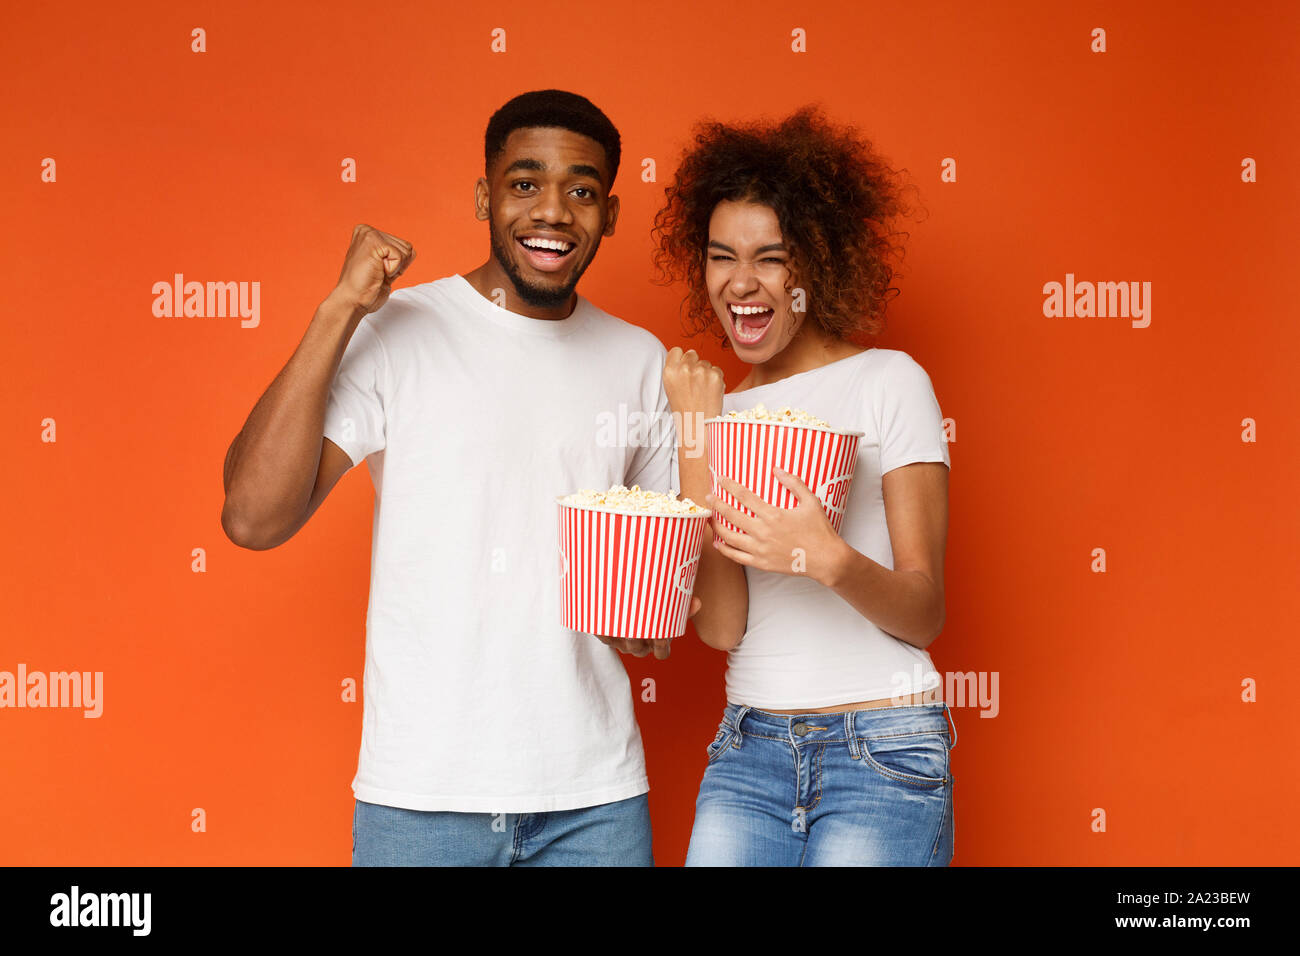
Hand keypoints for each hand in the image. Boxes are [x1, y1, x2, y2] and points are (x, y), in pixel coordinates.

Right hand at [328, 224, 416, 314]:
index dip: (397, 264)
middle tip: (377, 273)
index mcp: (368, 234)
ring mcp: (369, 234)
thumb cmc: (366, 288)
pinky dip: (393, 269)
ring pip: (406, 251)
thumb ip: (397, 256)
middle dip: (397, 265)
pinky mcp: (373, 242)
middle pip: (407, 247)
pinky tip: (377, 272)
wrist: (352, 300)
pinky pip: (400, 256)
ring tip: (376, 272)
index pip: (403, 246)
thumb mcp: (386, 268)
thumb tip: (412, 250)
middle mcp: (367, 230)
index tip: (378, 271)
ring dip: (395, 267)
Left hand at [590, 597, 701, 659]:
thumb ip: (683, 607)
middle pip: (639, 650)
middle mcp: (639, 647)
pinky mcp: (607, 636)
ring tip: (625, 617)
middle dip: (640, 639)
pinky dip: (606, 629)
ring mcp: (623, 643)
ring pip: (624, 646)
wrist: (629, 605)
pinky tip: (608, 616)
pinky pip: (606, 637)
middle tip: (641, 623)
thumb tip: (697, 603)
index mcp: (657, 644)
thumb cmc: (654, 611)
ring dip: (624, 635)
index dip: (661, 646)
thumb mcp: (670, 609)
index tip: (662, 633)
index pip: (661, 653)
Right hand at [663, 347, 724, 420]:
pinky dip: (716, 379)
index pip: (677, 350)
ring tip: (702, 390)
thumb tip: (687, 358)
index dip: (681, 359)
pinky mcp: (715, 375)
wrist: (697, 425)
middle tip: (694, 382)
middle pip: (692, 354)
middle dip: (694, 364)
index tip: (684, 368)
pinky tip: (710, 391)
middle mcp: (684, 368)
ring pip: (706, 363)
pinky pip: (717, 370)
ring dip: (706, 373)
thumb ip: (676, 370)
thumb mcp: (671, 387)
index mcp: (670, 371)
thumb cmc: (684, 409)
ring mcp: (701, 371)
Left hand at [708, 470, 843, 582]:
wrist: (825, 559)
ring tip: (709, 519)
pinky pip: (736, 556)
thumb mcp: (810, 501)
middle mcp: (763, 532)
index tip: (720, 479)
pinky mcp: (761, 563)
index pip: (744, 497)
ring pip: (729, 537)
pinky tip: (718, 542)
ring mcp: (760, 549)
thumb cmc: (819, 530)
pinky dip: (724, 549)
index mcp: (773, 515)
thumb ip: (793, 483)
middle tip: (708, 497)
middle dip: (717, 504)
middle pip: (731, 515)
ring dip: (716, 526)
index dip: (730, 486)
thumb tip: (776, 469)